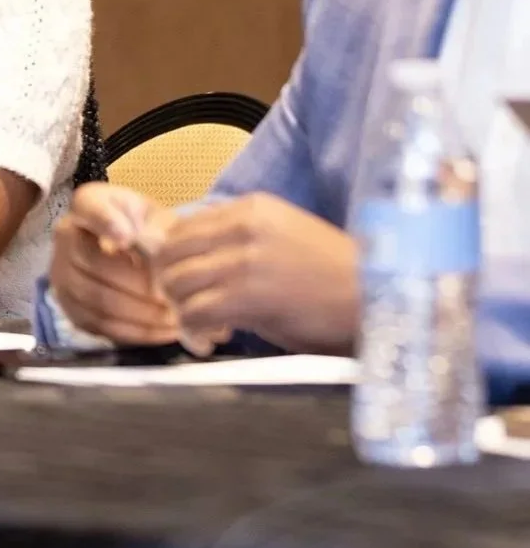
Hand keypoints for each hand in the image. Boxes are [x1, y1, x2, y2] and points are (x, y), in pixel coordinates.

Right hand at [50, 183, 180, 344]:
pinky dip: (134, 331)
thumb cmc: (149, 231)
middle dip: (140, 285)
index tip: (128, 239)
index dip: (106, 223)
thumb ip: (159, 229)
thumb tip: (152, 247)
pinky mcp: (69, 307)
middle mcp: (65, 236)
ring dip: (140, 313)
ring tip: (174, 317)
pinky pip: (99, 325)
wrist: (136, 255)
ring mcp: (61, 274)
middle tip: (173, 296)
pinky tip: (161, 330)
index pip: (89, 208)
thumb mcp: (159, 218)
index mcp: (89, 204)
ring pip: (97, 300)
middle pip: (95, 264)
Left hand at [152, 193, 358, 351]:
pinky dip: (192, 331)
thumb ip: (237, 241)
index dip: (177, 258)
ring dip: (180, 309)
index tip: (188, 281)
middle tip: (188, 307)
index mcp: (251, 207)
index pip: (182, 226)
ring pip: (176, 282)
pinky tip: (210, 340)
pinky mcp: (248, 294)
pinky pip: (194, 313)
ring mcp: (244, 259)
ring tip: (202, 326)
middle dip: (171, 284)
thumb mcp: (282, 238)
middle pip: (170, 252)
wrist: (377, 297)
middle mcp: (243, 226)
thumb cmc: (334, 276)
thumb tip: (192, 262)